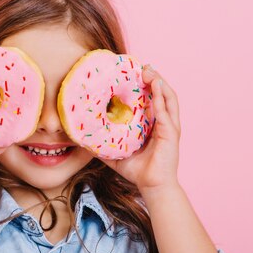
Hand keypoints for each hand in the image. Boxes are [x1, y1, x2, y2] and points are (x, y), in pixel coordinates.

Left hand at [99, 64, 180, 191]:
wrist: (152, 186)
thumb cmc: (137, 170)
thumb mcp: (114, 153)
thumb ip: (100, 146)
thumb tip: (81, 140)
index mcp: (152, 123)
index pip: (150, 98)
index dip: (144, 84)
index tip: (133, 71)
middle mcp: (163, 121)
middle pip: (161, 93)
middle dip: (153, 77)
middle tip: (142, 66)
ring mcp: (170, 126)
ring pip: (168, 98)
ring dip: (160, 83)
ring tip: (150, 72)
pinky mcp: (172, 134)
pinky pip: (166, 113)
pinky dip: (161, 100)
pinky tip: (155, 90)